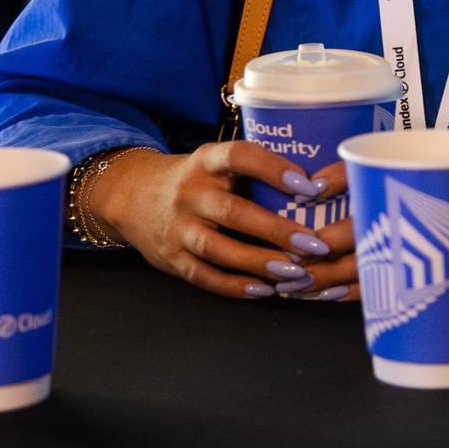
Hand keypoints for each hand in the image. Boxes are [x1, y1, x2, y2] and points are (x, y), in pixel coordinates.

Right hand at [91, 143, 356, 300]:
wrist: (131, 196)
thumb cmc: (194, 180)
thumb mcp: (214, 163)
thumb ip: (252, 172)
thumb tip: (317, 185)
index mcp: (205, 161)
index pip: (239, 156)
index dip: (272, 168)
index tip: (307, 184)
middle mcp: (189, 193)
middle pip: (232, 212)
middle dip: (275, 230)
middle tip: (314, 243)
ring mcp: (177, 227)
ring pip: (218, 249)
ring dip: (258, 262)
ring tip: (294, 272)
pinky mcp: (172, 258)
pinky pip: (204, 276)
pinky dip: (235, 286)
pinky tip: (265, 290)